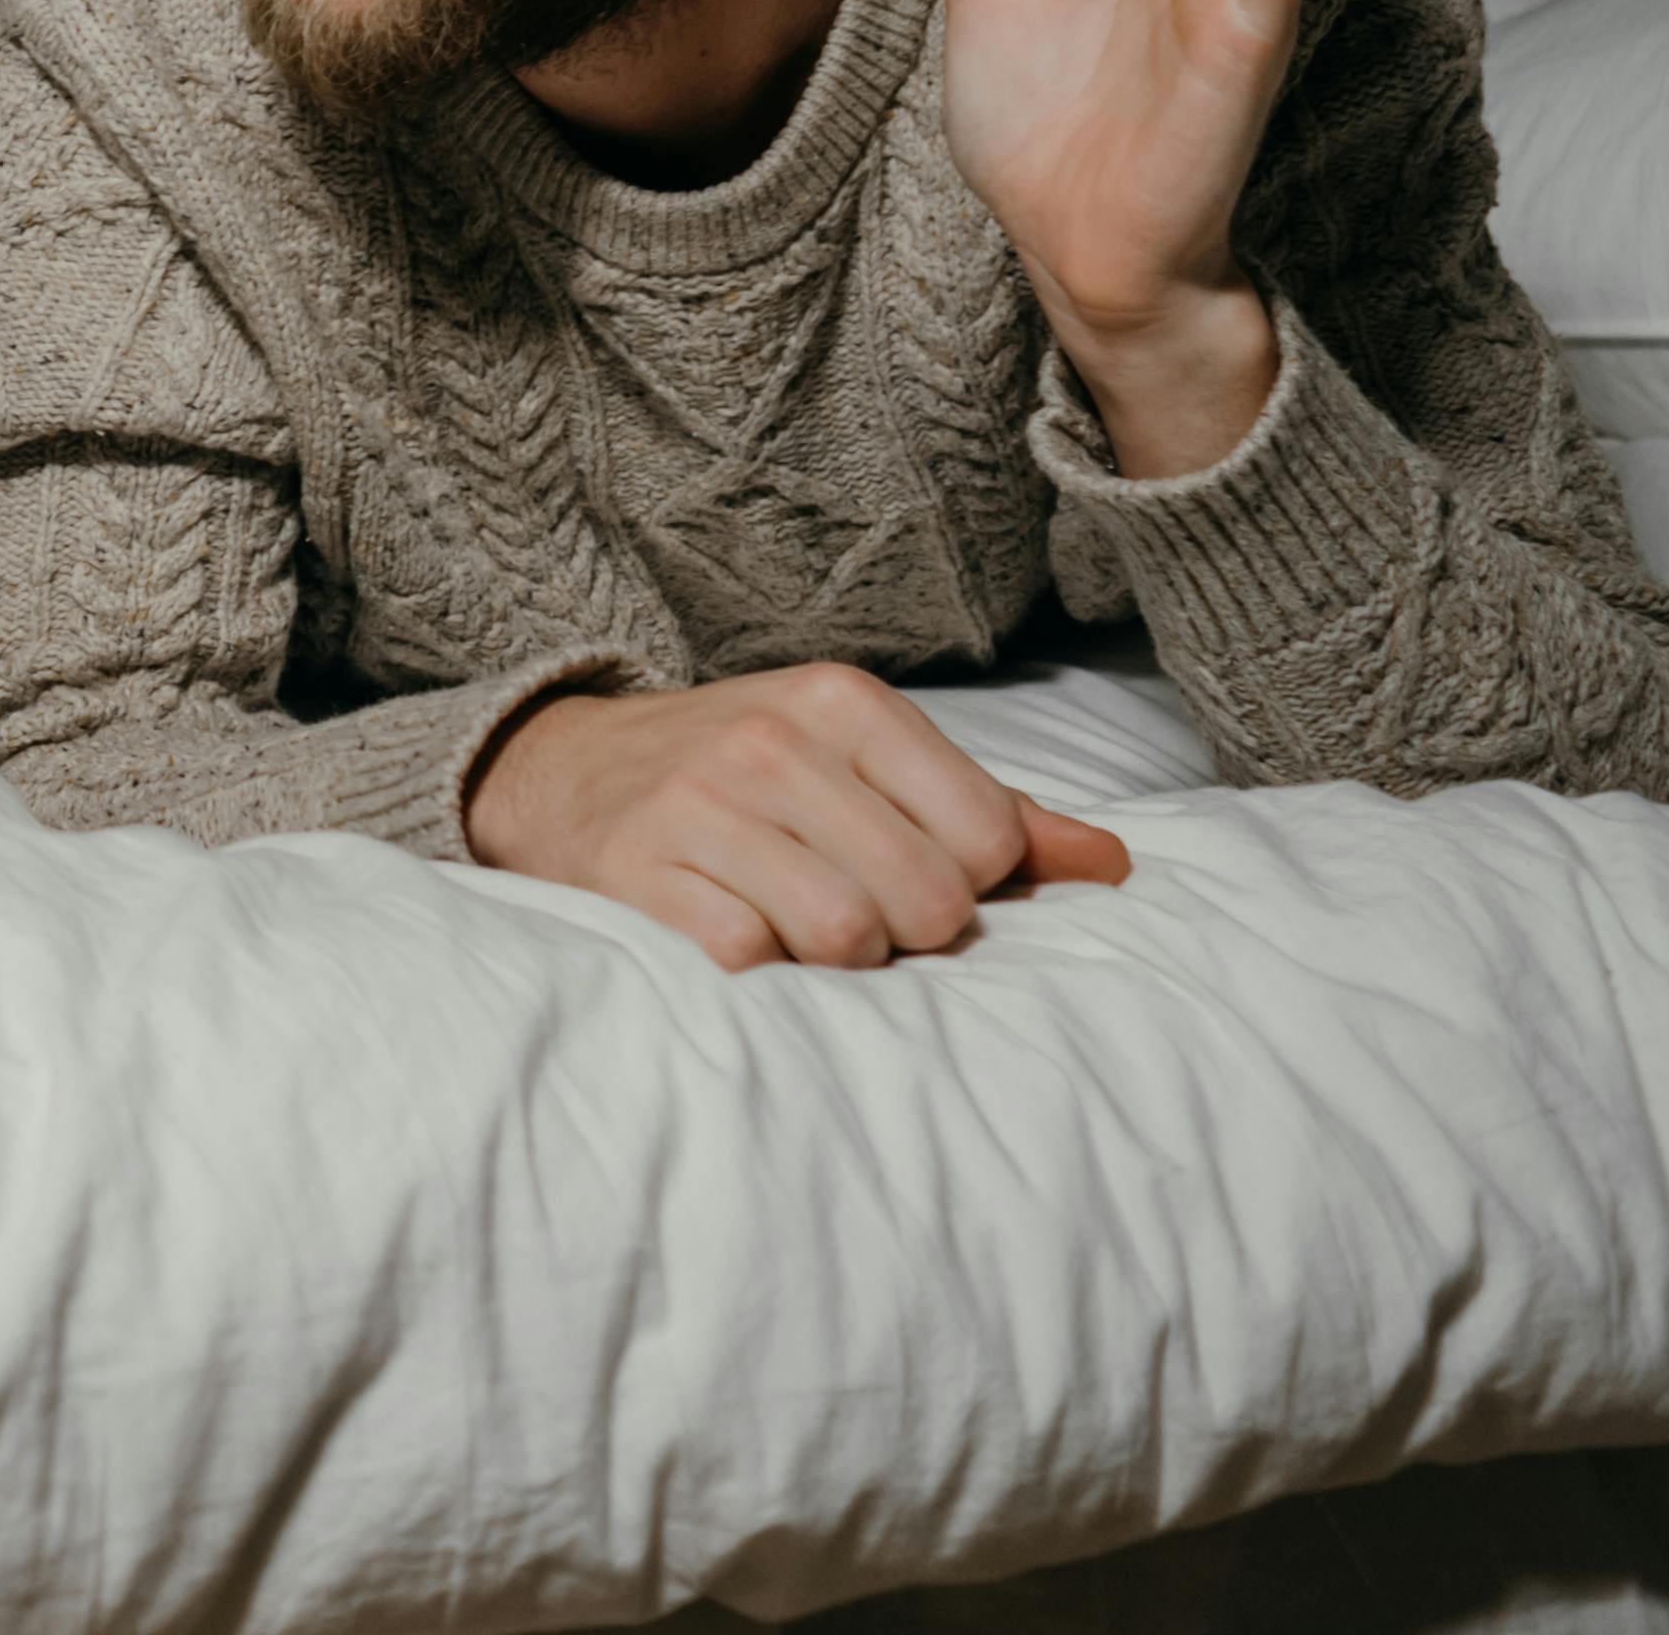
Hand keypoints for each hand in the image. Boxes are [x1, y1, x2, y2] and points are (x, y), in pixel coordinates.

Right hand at [465, 665, 1131, 969]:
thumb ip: (986, 811)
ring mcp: (698, 805)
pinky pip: (748, 956)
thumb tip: (1113, 865)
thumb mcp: (857, 761)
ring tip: (797, 928)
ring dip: (834, 959)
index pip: (985, 837)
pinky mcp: (636, 870)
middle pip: (925, 899)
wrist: (556, 769)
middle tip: (855, 914)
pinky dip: (757, 967)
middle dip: (905, 934)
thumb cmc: (737, 776)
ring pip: (844, 936)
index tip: (908, 872)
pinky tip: (733, 930)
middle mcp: (772, 742)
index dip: (965, 883)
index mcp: (842, 701)